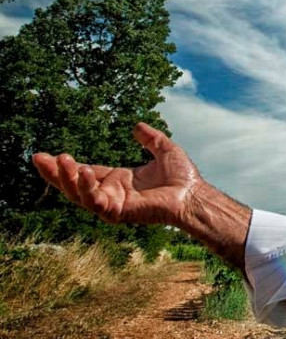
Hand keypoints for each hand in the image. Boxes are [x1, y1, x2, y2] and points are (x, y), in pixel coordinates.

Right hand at [32, 123, 201, 225]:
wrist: (194, 194)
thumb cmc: (183, 178)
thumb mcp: (165, 150)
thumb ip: (150, 139)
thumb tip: (136, 125)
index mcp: (118, 180)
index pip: (85, 173)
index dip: (66, 166)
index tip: (49, 155)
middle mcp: (112, 193)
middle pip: (75, 185)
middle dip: (55, 174)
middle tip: (38, 158)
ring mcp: (114, 204)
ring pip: (80, 196)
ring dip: (67, 179)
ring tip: (61, 160)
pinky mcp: (119, 213)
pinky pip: (97, 203)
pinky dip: (88, 189)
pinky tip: (84, 172)